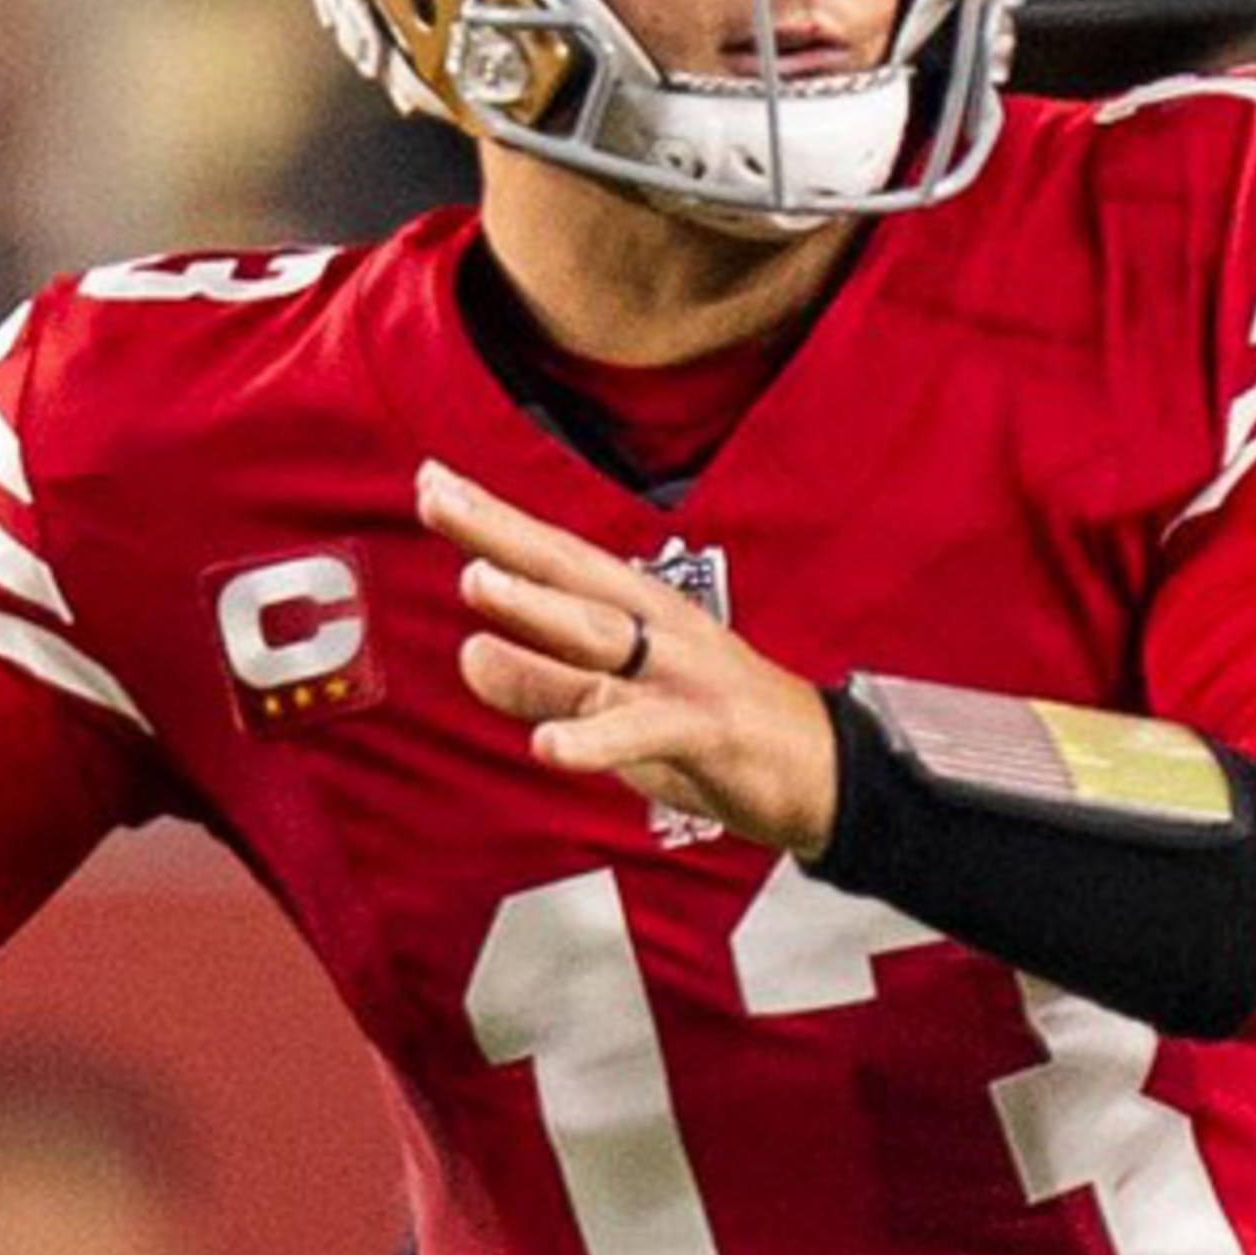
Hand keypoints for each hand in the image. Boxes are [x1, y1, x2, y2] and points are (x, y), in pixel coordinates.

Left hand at [421, 460, 839, 853]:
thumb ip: (545, 683)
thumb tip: (469, 655)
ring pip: (601, 637)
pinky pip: (643, 732)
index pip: (556, 557)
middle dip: (501, 533)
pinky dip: (595, 740)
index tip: (431, 482)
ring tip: (476, 583)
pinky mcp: (707, 729)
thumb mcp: (615, 708)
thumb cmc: (712, 731)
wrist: (823, 772)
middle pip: (571, 572)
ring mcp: (683, 674)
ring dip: (538, 608)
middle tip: (437, 498)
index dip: (494, 521)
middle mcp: (657, 627)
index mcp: (638, 612)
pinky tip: (548, 746)